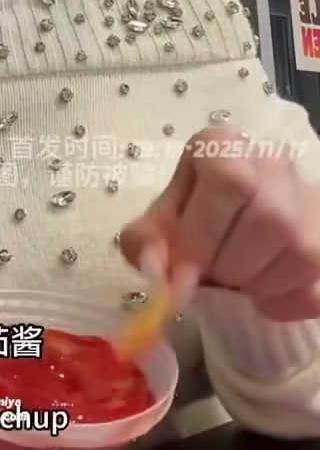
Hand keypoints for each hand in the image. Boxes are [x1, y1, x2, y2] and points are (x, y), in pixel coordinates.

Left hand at [120, 126, 319, 321]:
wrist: (231, 228)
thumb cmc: (192, 221)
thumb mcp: (159, 224)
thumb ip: (146, 242)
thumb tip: (157, 265)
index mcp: (224, 146)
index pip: (228, 179)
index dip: (205, 233)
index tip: (185, 268)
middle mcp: (274, 163)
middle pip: (267, 217)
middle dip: (231, 263)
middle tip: (212, 276)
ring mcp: (311, 200)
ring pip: (301, 251)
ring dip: (259, 284)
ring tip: (236, 281)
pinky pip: (316, 287)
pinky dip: (284, 302)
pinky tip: (262, 293)